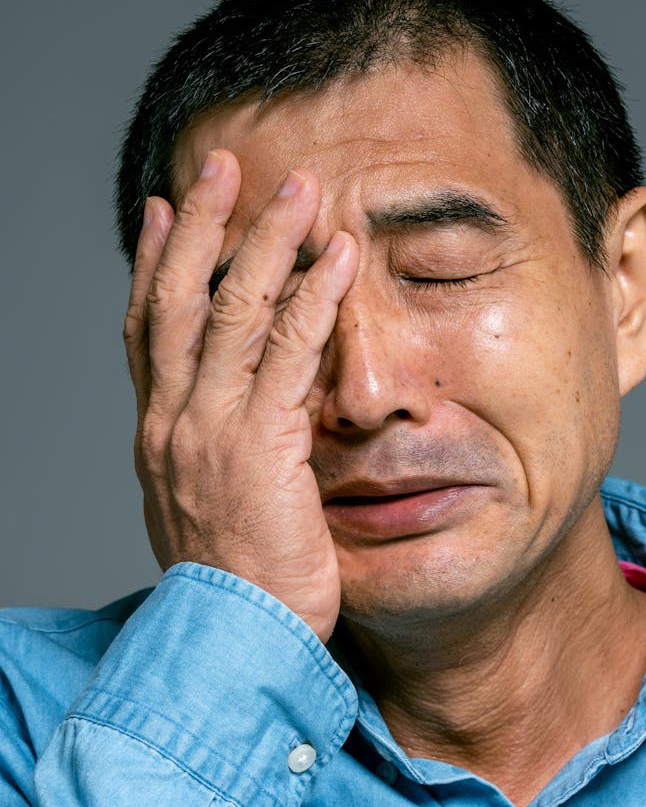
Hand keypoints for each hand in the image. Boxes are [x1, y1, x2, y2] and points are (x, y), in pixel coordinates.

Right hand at [123, 150, 357, 640]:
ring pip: (229, 311)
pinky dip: (313, 299)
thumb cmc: (236, 578)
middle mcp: (171, 420)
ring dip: (264, 241)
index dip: (150, 263)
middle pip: (176, 298)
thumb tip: (238, 407)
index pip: (146, 328)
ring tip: (298, 190)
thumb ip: (217, 444)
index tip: (160, 210)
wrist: (235, 641)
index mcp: (159, 431)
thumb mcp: (208, 501)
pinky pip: (287, 354)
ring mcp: (209, 430)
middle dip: (199, 225)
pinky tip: (337, 257)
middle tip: (220, 165)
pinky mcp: (258, 445)